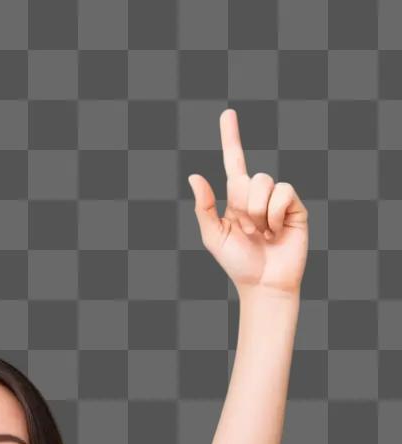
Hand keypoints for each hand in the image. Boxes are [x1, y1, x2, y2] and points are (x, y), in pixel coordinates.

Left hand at [188, 109, 308, 298]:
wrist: (264, 283)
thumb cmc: (238, 263)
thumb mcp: (214, 236)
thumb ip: (204, 207)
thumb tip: (194, 176)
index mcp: (235, 199)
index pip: (233, 163)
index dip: (231, 138)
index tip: (227, 114)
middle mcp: (257, 195)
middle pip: (249, 177)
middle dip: (244, 206)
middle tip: (249, 231)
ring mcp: (278, 200)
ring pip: (265, 183)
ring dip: (259, 212)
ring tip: (263, 233)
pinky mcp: (295, 207)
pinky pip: (284, 193)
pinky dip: (276, 214)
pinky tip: (278, 231)